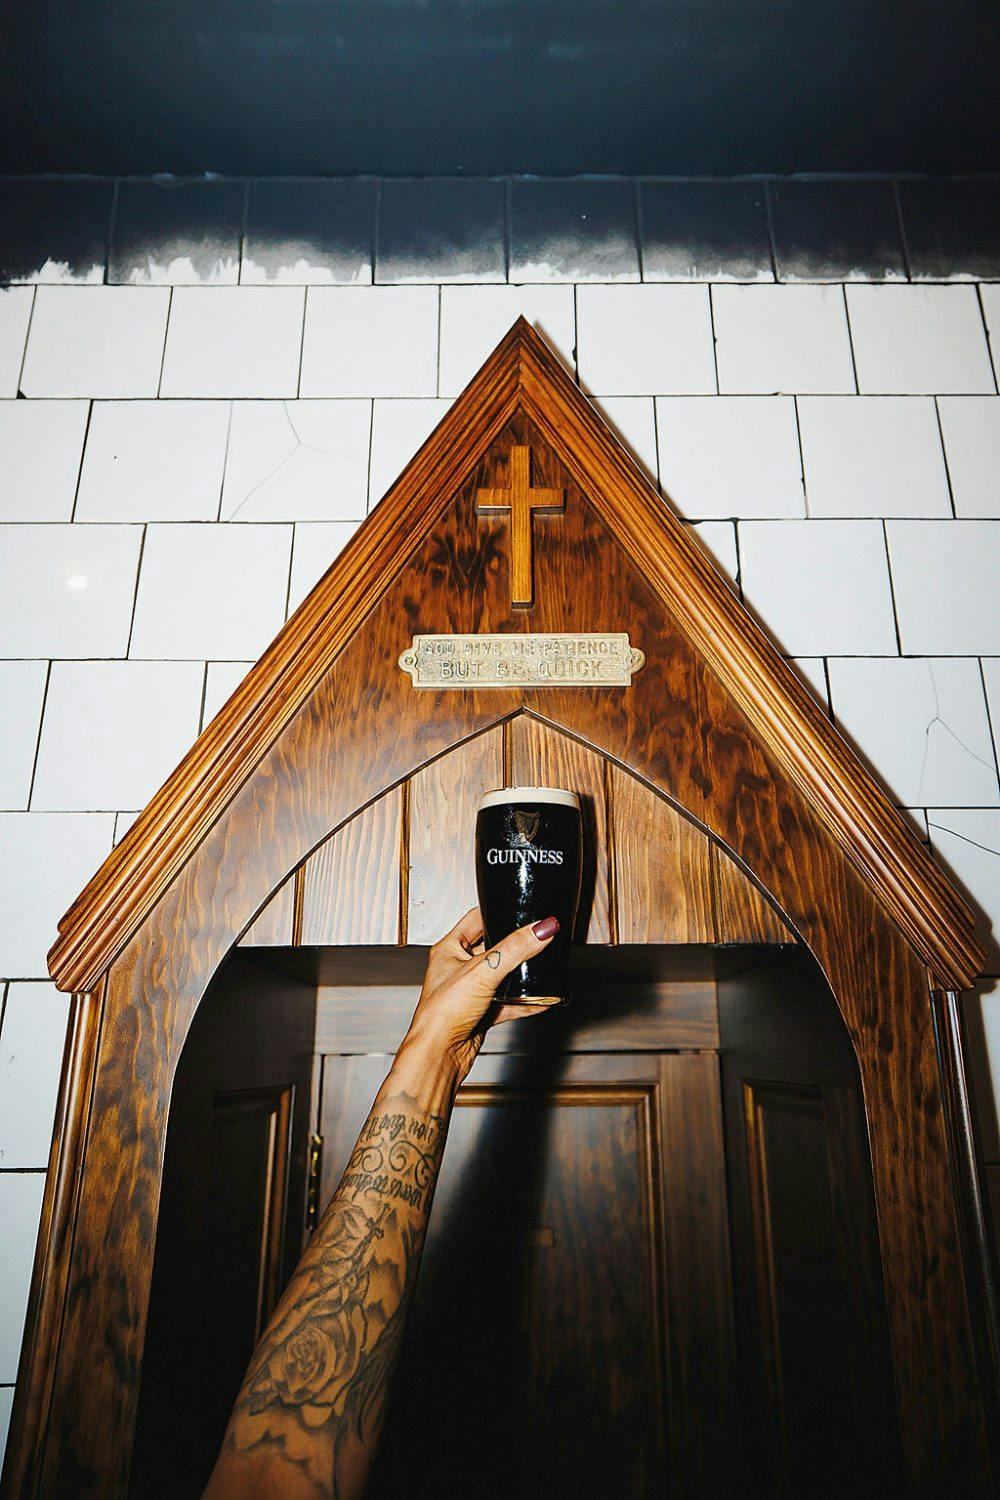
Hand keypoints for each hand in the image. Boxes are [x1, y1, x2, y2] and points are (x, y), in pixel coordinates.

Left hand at [400, 905, 559, 1080]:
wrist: (439, 1055)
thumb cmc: (442, 1013)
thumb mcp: (483, 972)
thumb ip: (515, 948)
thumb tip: (541, 928)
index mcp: (449, 949)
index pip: (475, 919)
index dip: (496, 911)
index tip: (518, 907)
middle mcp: (458, 968)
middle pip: (493, 948)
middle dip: (515, 945)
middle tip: (536, 937)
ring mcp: (471, 991)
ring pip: (502, 976)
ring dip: (521, 975)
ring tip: (543, 967)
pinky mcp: (481, 1012)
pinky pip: (507, 1002)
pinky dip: (524, 1001)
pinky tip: (541, 1000)